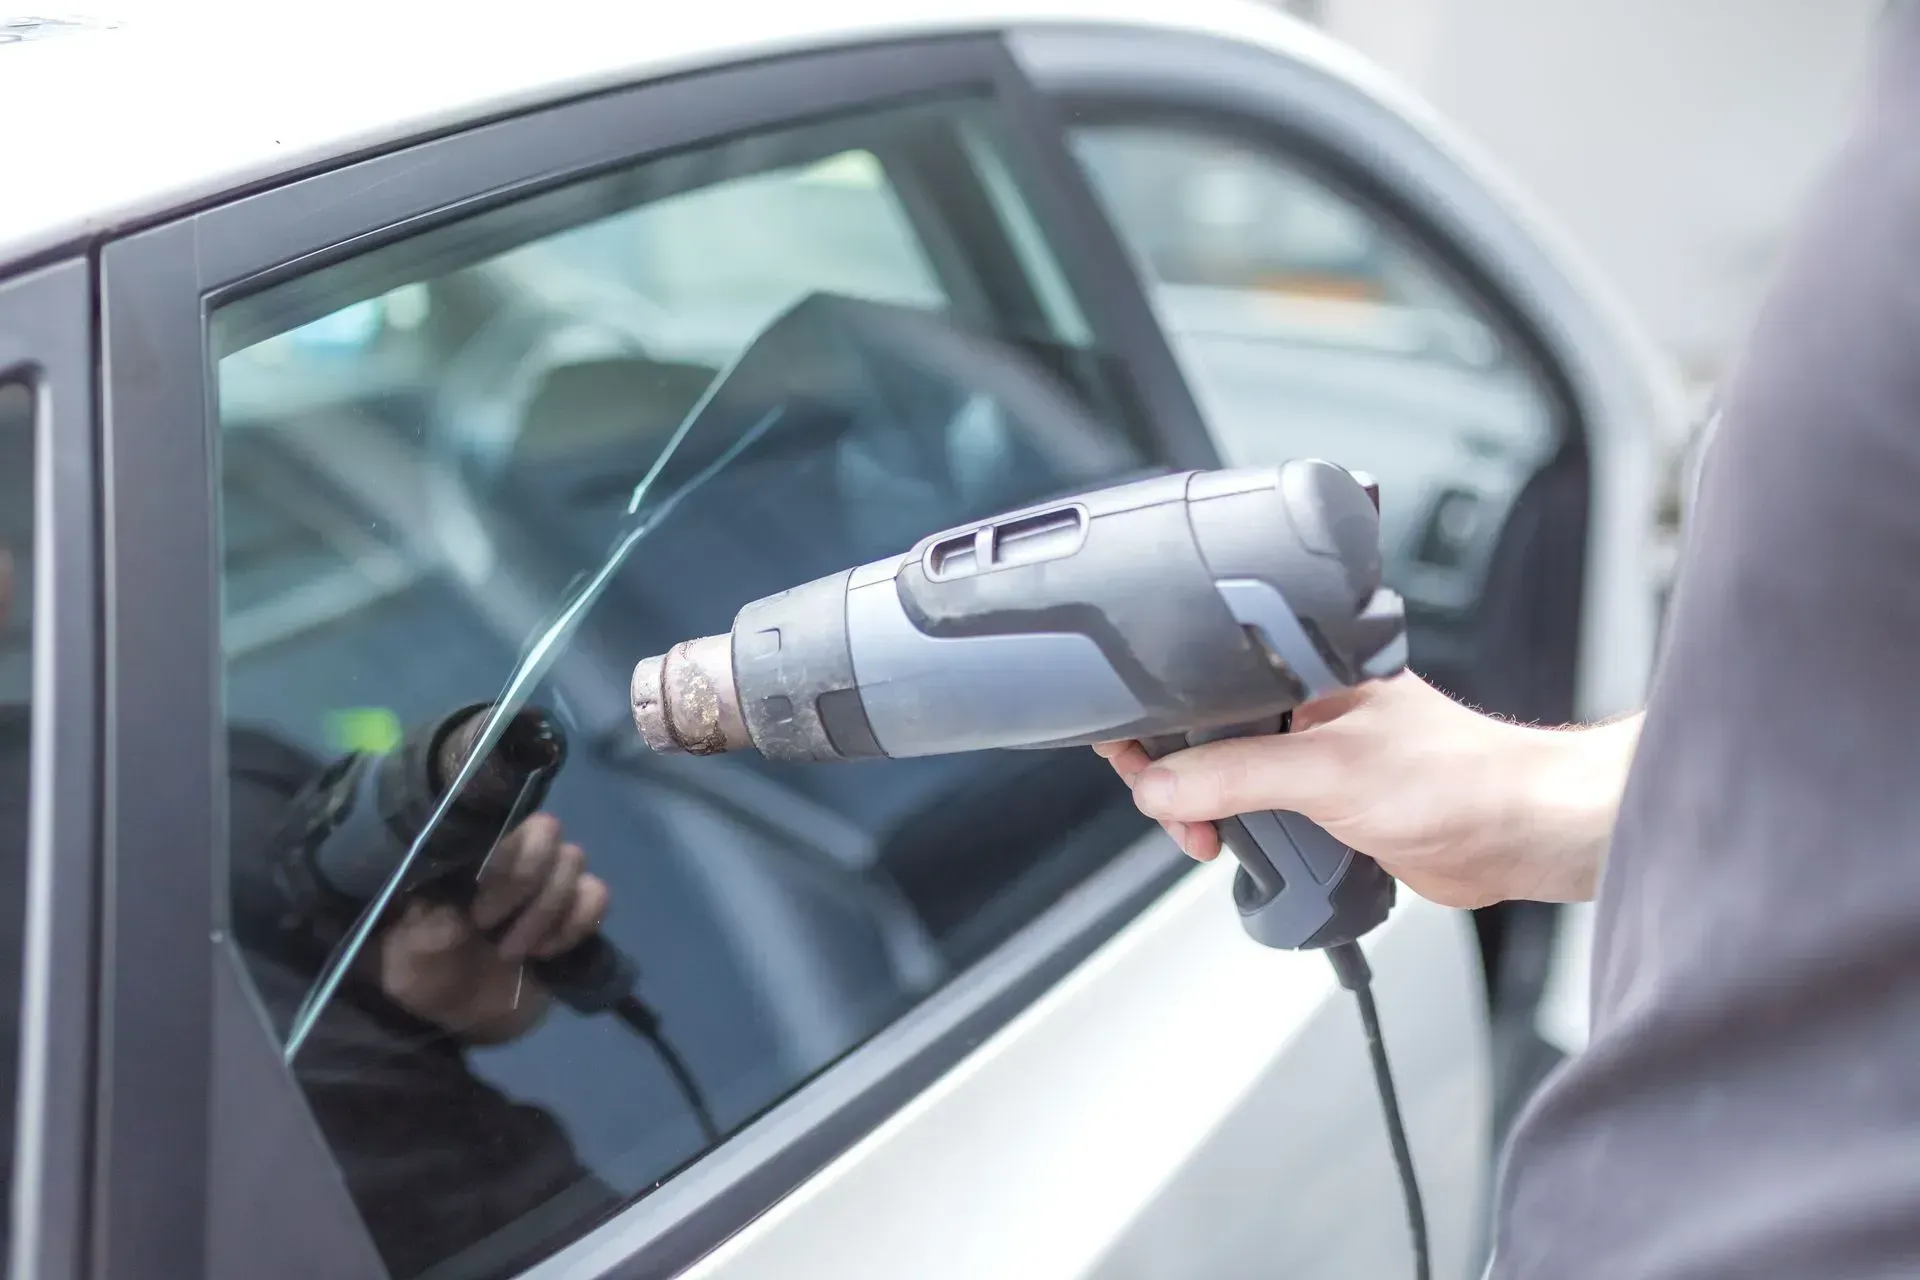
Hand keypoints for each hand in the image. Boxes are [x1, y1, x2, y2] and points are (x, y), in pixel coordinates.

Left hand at [371, 813, 609, 1042]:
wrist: (454, 1015)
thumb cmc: (425, 969)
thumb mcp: (409, 949)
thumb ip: (429, 924)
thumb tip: (457, 907)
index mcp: (475, 853)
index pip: (507, 821)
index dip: (507, 862)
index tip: (479, 915)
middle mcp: (516, 857)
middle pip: (550, 832)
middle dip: (528, 888)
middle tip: (493, 933)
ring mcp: (548, 884)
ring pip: (575, 861)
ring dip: (548, 911)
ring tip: (515, 952)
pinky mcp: (575, 915)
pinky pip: (597, 895)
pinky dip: (577, 923)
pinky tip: (546, 953)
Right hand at [1095, 673, 1639, 909]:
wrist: (1519, 835)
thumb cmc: (1459, 778)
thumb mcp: (1327, 772)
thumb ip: (1236, 775)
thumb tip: (1163, 786)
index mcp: (1301, 666)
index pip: (1199, 683)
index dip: (1158, 723)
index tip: (1145, 769)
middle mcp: (1304, 703)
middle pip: (1203, 735)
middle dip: (1180, 782)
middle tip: (1184, 820)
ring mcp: (1315, 752)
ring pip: (1227, 779)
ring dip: (1211, 815)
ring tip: (1213, 841)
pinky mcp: (1328, 798)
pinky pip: (1262, 813)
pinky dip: (1247, 835)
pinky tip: (1253, 849)